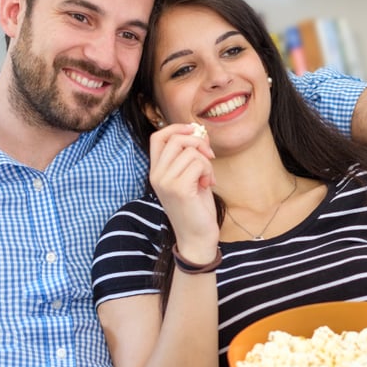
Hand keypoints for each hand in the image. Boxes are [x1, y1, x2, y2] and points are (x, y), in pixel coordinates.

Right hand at [148, 123, 219, 260]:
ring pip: (190, 151)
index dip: (177, 128)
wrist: (197, 238)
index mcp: (156, 171)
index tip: (195, 131)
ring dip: (206, 162)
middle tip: (210, 156)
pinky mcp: (179, 188)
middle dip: (197, 142)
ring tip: (207, 178)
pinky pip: (198, 163)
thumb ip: (191, 155)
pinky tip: (208, 184)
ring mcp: (165, 182)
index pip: (158, 137)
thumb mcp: (192, 176)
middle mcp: (156, 175)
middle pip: (175, 139)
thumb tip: (199, 132)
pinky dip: (208, 170)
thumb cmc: (196, 208)